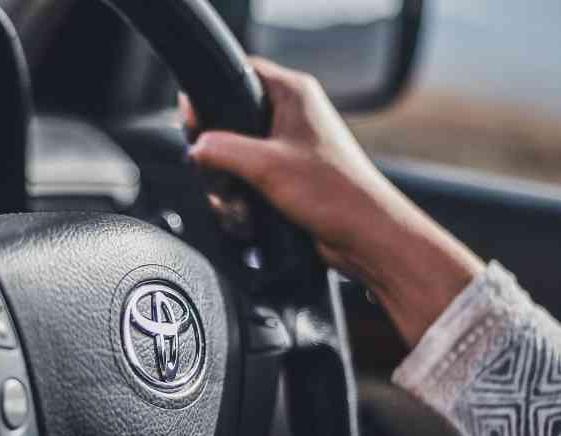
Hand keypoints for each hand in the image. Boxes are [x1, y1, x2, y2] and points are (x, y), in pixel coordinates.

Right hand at [183, 57, 484, 346]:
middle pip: (230, 122)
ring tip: (241, 205)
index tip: (196, 122)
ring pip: (235, 158)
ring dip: (229, 187)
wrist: (364, 237)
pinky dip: (243, 201)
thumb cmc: (334, 194)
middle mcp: (292, 116)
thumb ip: (222, 150)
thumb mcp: (266, 165)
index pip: (240, 73)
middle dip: (219, 158)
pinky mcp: (288, 178)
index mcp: (293, 94)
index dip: (212, 95)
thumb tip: (196, 147)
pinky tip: (249, 217)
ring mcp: (289, 149)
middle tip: (222, 177)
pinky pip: (249, 182)